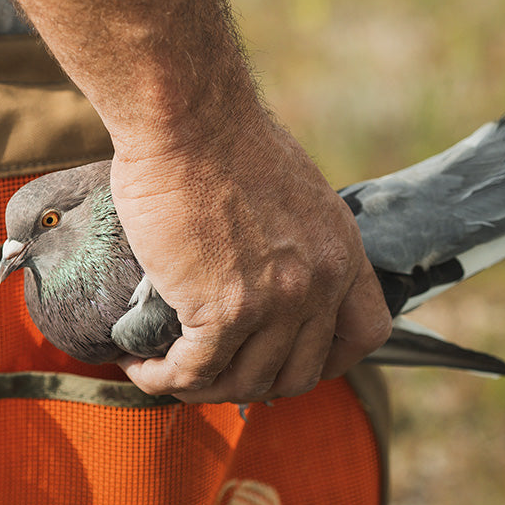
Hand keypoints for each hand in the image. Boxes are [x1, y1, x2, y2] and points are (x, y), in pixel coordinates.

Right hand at [111, 113, 392, 403]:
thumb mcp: (293, 190)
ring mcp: (274, 302)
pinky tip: (139, 365)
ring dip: (202, 387)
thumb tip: (264, 265)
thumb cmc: (222, 138)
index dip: (328, 363)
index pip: (365, 335)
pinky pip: (194, 371)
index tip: (289, 362)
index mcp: (341, 251)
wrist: (189, 117)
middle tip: (212, 369)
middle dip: (253, 384)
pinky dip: (163, 379)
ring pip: (245, 383)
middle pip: (297, 375)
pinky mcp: (222, 310)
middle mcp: (318, 284)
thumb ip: (294, 239)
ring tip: (166, 370)